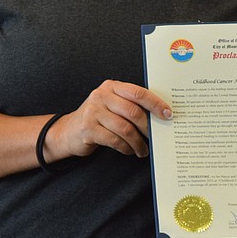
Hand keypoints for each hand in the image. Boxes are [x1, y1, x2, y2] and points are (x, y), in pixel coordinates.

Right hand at [50, 80, 171, 158]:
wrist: (68, 131)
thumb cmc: (98, 118)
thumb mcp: (112, 105)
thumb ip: (130, 105)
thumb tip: (159, 116)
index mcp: (111, 86)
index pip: (138, 93)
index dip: (155, 104)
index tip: (168, 114)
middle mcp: (101, 96)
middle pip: (133, 112)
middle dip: (148, 127)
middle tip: (155, 138)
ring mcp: (93, 112)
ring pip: (125, 128)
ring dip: (138, 142)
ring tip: (142, 150)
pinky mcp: (88, 129)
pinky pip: (115, 140)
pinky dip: (126, 148)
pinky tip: (129, 150)